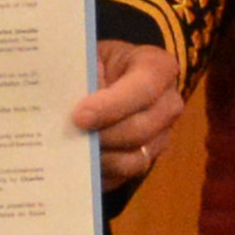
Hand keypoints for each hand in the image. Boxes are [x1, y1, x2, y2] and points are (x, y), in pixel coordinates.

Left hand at [71, 35, 187, 189]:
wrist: (106, 78)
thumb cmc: (97, 63)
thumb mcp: (90, 57)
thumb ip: (84, 75)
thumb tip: (67, 105)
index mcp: (157, 67)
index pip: (144, 88)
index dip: (111, 106)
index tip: (79, 116)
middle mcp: (168, 104)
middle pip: (140, 130)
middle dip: (102, 136)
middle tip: (71, 137)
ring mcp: (161, 136)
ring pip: (135, 160)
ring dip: (101, 158)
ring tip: (73, 151)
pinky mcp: (146, 160)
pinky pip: (123, 177)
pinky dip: (100, 174)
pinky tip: (79, 165)